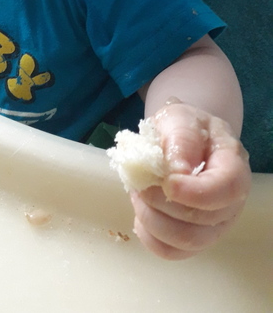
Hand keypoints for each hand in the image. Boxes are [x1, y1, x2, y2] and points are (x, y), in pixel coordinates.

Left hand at [130, 101, 250, 259]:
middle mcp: (230, 202)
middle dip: (162, 203)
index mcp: (233, 166)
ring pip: (188, 242)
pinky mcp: (194, 238)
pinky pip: (173, 252)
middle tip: (139, 183)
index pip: (226, 189)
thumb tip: (177, 171)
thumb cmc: (182, 127)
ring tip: (138, 195)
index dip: (196, 193)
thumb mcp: (180, 119)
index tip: (167, 183)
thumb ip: (181, 139)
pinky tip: (142, 215)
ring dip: (153, 220)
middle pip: (203, 220)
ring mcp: (214, 225)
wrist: (179, 138)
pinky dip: (150, 237)